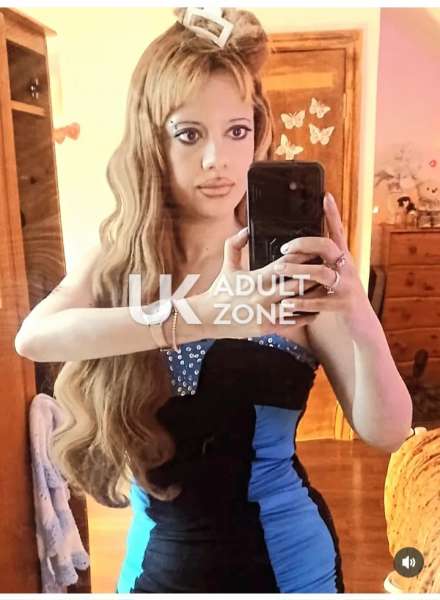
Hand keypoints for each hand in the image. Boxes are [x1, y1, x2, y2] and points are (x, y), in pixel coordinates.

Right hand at [193, 227, 319, 339]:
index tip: (315, 252)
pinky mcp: (268, 328)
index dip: (303, 257)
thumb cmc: (220, 290)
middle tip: (328, 269)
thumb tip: (246, 229)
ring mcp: (267, 313)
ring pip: (299, 304)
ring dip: (314, 296)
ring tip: (326, 288)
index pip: (286, 265)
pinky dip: (307, 315)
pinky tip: (315, 309)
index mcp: (257, 279)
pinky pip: (294, 322)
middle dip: (314, 276)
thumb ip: (235, 245)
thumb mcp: (227, 266)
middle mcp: (264, 296)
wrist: (209, 317)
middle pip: (298, 284)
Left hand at [276, 192, 371, 333]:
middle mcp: (347, 268)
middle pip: (327, 246)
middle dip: (303, 244)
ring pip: (321, 273)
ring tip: (279, 270)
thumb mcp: (334, 276)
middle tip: (283, 248)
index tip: (325, 195)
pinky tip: (287, 303)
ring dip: (298, 270)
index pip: (337, 231)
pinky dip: (301, 302)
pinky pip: (320, 302)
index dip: (333, 214)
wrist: (361, 324)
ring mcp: (346, 286)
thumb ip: (319, 263)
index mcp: (343, 259)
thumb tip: (296, 252)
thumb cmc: (340, 298)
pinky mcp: (343, 305)